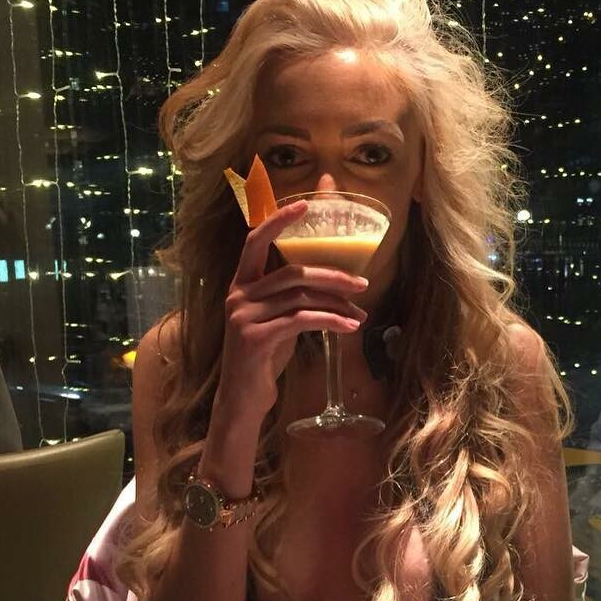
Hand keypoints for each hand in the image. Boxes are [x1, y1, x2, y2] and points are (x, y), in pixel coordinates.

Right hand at [215, 201, 369, 425]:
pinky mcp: (254, 338)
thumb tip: (337, 284)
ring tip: (360, 314)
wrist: (244, 397)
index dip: (279, 221)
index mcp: (242, 284)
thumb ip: (294, 298)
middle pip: (293, 272)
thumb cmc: (265, 356)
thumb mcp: (278, 320)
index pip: (255, 241)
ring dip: (337, 305)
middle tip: (363, 283)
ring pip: (301, 297)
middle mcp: (238, 295)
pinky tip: (350, 328)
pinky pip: (301, 321)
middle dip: (332, 275)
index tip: (306, 204)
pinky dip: (330, 322)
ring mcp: (243, 316)